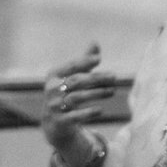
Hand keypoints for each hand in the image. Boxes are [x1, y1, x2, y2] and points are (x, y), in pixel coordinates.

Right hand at [41, 44, 125, 165]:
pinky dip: (87, 113)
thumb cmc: (66, 94)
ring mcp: (54, 106)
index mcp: (54, 75)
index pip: (70, 66)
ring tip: (112, 91)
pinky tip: (100, 110)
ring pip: (76, 97)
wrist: (55, 123)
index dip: (84, 61)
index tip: (99, 59)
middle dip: (96, 78)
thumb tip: (95, 42)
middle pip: (76, 81)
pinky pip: (74, 116)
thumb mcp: (72, 77)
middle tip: (114, 77)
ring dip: (96, 93)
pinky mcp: (60, 121)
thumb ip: (84, 62)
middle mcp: (51, 89)